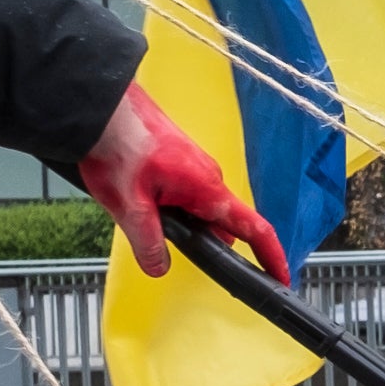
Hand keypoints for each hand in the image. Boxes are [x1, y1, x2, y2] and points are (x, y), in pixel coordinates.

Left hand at [86, 84, 281, 281]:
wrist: (102, 107)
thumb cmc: (117, 144)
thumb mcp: (127, 204)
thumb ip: (147, 241)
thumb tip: (160, 268)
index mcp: (207, 188)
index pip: (254, 228)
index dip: (272, 256)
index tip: (282, 278)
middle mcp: (209, 178)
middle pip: (222, 224)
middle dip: (202, 243)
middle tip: (168, 252)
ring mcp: (196, 168)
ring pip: (200, 210)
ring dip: (179, 222)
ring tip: (138, 215)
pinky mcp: (181, 162)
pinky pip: (186, 195)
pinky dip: (170, 207)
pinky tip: (139, 201)